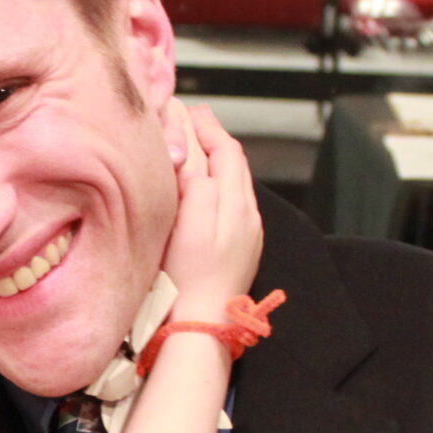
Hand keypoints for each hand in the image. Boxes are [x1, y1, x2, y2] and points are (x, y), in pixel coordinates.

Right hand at [157, 102, 263, 322]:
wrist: (203, 325)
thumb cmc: (189, 278)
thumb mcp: (189, 225)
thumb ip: (197, 184)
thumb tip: (196, 156)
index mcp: (235, 204)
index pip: (225, 150)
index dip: (206, 125)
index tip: (185, 108)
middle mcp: (248, 214)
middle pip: (233, 162)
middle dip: (213, 136)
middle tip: (190, 117)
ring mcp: (246, 232)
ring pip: (234, 182)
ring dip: (216, 158)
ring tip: (195, 145)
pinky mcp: (240, 248)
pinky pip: (232, 201)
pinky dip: (218, 181)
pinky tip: (203, 185)